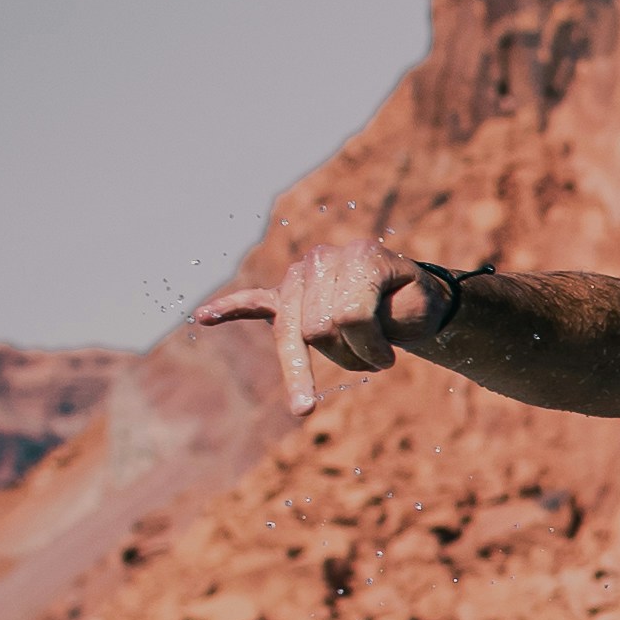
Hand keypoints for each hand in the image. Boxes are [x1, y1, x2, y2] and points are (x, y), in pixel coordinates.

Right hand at [194, 235, 446, 416]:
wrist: (408, 295)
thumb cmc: (413, 305)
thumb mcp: (415, 312)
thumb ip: (378, 317)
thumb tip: (331, 322)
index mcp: (359, 256)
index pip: (350, 315)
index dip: (372, 348)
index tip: (390, 361)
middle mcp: (322, 260)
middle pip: (318, 329)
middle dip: (350, 356)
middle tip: (378, 360)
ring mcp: (300, 277)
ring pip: (295, 335)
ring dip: (321, 364)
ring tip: (355, 360)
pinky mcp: (284, 297)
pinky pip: (252, 303)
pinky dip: (229, 310)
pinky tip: (204, 316)